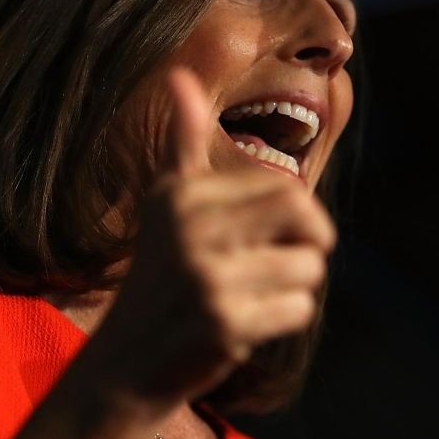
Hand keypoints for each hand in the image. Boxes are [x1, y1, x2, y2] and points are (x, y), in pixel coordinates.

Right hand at [92, 66, 336, 406]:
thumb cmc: (161, 276)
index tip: (268, 238)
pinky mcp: (223, 322)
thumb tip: (179, 76)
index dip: (297, 217)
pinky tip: (245, 327)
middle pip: (304, 214)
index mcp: (181, 194)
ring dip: (295, 288)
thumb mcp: (167, 205)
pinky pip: (298, 308)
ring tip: (253, 297)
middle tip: (289, 261)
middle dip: (312, 242)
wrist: (126, 363)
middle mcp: (189, 227)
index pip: (284, 188)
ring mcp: (206, 275)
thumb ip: (184, 142)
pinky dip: (283, 319)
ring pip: (308, 267)